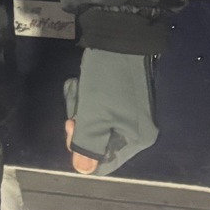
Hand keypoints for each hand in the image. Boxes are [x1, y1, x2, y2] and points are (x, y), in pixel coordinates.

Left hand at [62, 50, 158, 177]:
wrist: (119, 38)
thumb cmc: (108, 79)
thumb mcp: (94, 113)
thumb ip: (88, 143)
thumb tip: (83, 170)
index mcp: (136, 138)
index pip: (105, 163)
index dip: (83, 151)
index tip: (72, 127)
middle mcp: (136, 130)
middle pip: (98, 143)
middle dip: (81, 125)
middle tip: (76, 108)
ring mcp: (128, 114)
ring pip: (94, 124)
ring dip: (81, 108)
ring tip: (80, 89)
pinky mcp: (120, 99)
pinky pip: (98, 110)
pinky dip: (87, 99)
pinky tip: (84, 84)